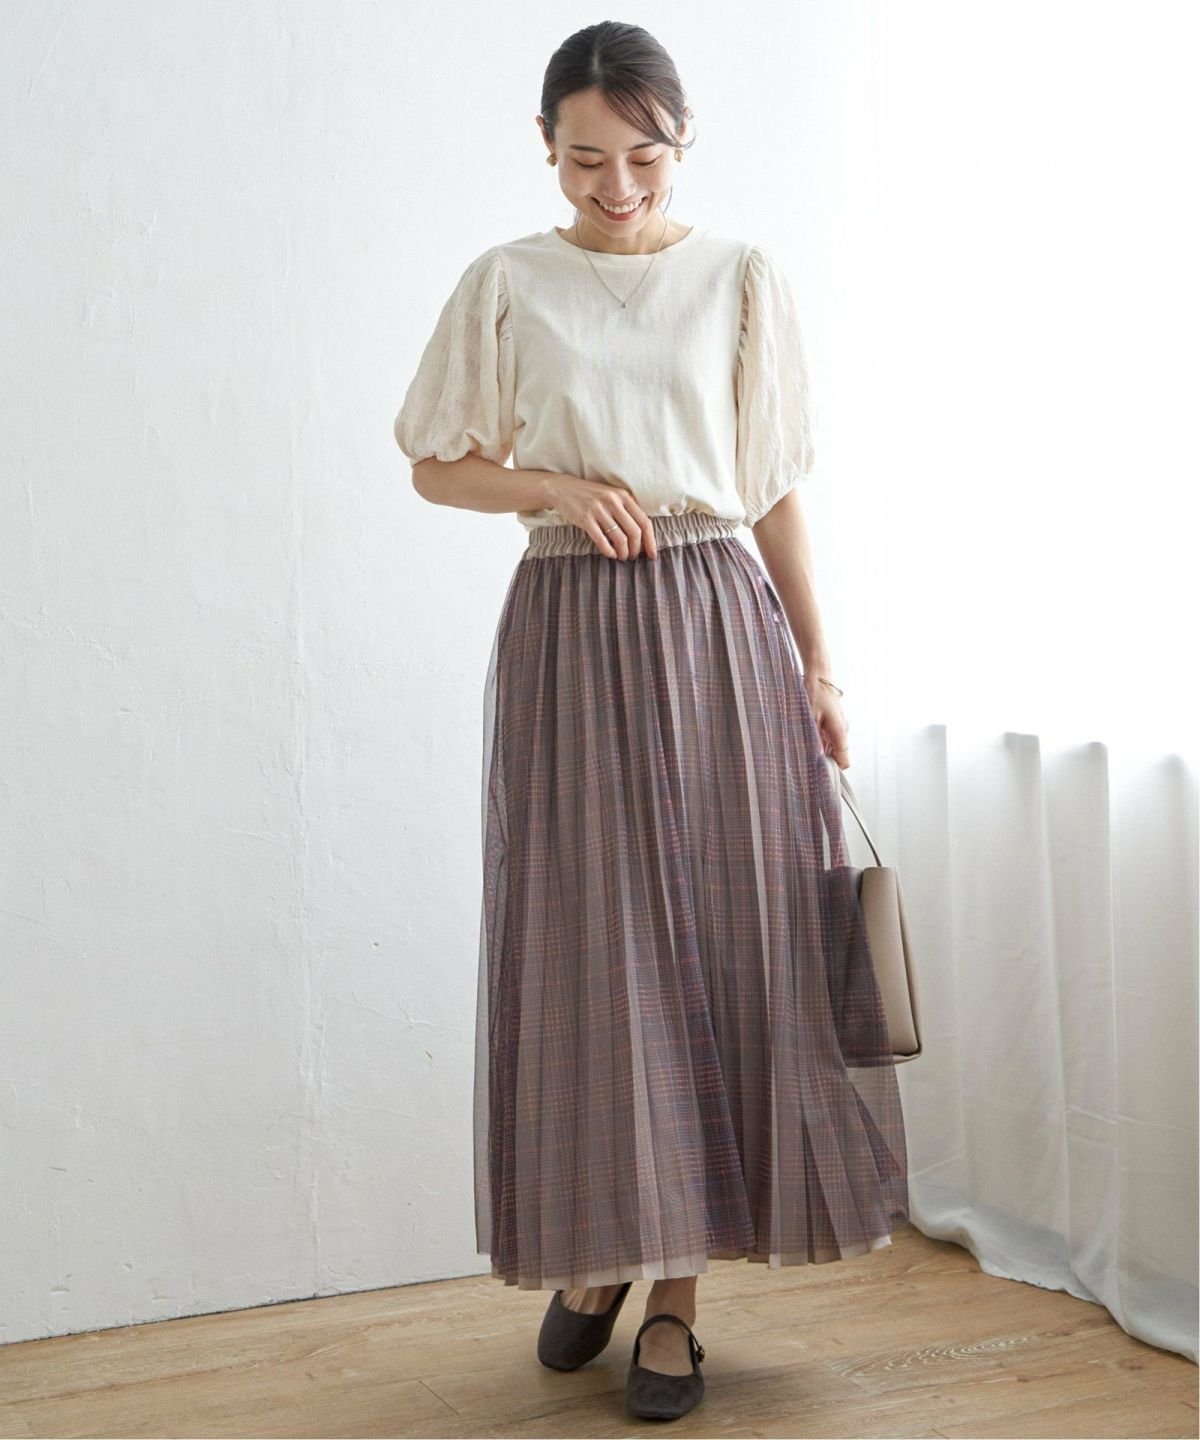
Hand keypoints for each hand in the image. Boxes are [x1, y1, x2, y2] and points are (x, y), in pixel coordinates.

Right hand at [543, 474, 657, 560]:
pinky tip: (610, 555)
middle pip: (635, 532)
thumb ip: (627, 509)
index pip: (644, 522)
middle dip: (636, 550)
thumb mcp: (612, 496)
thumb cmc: (591, 496)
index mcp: (624, 496)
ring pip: (620, 538)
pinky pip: (602, 540)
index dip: (650, 542)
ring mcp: (599, 509)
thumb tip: (643, 534)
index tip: (652, 556)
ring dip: (623, 553)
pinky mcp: (585, 518)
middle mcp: (613, 501)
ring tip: (622, 557)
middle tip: (632, 558)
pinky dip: (609, 551)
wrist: (563, 488)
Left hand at [804, 671, 849, 768]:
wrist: (819, 674)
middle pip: (838, 755)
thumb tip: (814, 760)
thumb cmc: (814, 694)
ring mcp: (840, 724)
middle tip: (805, 760)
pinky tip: (806, 736)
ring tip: (803, 747)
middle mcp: (843, 730)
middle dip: (824, 759)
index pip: (844, 762)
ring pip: (833, 746)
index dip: (833, 769)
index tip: (818, 771)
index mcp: (840, 732)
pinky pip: (829, 736)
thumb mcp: (809, 719)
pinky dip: (820, 740)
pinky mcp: (834, 719)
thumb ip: (813, 741)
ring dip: (821, 749)